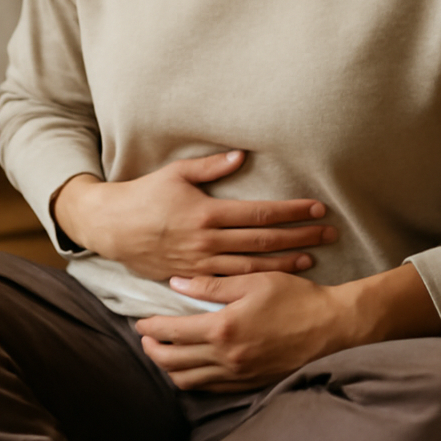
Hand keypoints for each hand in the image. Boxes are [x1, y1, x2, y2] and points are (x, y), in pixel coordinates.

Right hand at [51, 150, 337, 281]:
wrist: (111, 228)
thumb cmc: (144, 195)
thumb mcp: (176, 173)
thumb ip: (210, 166)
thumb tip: (242, 156)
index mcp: (207, 213)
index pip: (261, 213)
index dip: (292, 212)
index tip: (317, 209)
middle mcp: (207, 241)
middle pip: (264, 242)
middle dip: (300, 237)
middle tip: (329, 234)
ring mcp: (200, 264)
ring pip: (252, 268)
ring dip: (284, 264)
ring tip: (311, 260)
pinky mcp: (191, 278)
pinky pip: (230, 284)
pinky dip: (256, 283)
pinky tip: (274, 281)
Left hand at [135, 263, 440, 391]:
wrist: (333, 328)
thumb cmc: (296, 298)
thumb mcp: (253, 281)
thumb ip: (211, 285)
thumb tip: (176, 284)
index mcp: (223, 328)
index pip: (172, 332)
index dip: (151, 326)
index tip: (141, 320)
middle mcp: (226, 357)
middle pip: (173, 362)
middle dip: (153, 350)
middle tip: (146, 338)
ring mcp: (238, 375)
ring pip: (189, 381)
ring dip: (170, 369)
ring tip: (163, 354)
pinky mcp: (250, 384)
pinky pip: (211, 388)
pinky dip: (194, 380)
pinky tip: (192, 367)